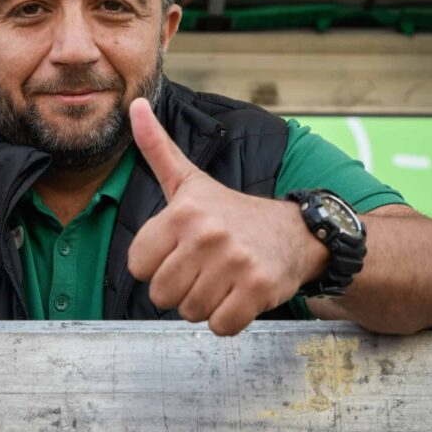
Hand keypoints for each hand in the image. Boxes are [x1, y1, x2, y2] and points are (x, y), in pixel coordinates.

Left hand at [127, 98, 324, 334]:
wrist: (297, 233)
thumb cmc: (232, 211)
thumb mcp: (190, 180)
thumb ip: (156, 148)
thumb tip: (134, 104)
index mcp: (183, 212)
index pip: (137, 265)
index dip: (156, 264)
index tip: (179, 250)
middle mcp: (208, 235)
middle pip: (161, 294)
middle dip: (179, 288)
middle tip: (203, 268)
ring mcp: (235, 264)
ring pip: (189, 312)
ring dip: (204, 303)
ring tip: (222, 278)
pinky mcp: (258, 290)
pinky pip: (220, 326)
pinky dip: (227, 319)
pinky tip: (238, 294)